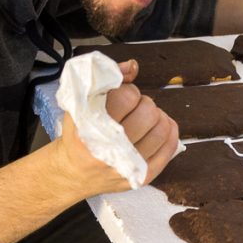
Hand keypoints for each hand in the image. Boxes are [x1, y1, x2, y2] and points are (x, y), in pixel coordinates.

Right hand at [55, 60, 179, 195]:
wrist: (73, 172)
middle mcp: (110, 149)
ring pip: (162, 130)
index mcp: (91, 128)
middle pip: (148, 113)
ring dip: (157, 117)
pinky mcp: (142, 176)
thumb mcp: (81, 102)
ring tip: (145, 118)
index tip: (122, 96)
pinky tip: (158, 126)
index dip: (128, 91)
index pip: (128, 97)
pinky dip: (169, 132)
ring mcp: (128, 165)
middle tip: (134, 108)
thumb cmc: (78, 134)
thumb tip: (133, 66)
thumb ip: (107, 79)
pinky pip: (169, 148)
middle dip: (144, 104)